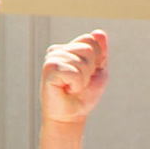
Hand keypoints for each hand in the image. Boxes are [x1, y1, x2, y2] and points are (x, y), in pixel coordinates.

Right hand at [38, 32, 107, 148]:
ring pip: (82, 61)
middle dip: (90, 69)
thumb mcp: (98, 71)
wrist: (71, 116)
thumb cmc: (84, 95)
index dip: (96, 59)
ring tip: (72, 87)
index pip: (91, 40)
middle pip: (88, 49)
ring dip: (83, 79)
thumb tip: (98, 32)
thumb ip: (101, 52)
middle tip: (79, 82)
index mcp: (68, 48)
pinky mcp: (48, 70)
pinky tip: (66, 89)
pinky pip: (74, 72)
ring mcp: (51, 59)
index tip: (88, 73)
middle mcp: (57, 50)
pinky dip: (77, 84)